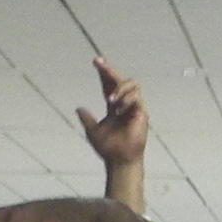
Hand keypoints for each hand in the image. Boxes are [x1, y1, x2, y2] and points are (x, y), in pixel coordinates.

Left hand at [77, 56, 148, 171]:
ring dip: (120, 88)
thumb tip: (79, 109)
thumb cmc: (108, 148)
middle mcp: (125, 104)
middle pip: (120, 79)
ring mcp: (135, 107)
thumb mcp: (93, 131)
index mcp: (114, 106)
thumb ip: (87, 119)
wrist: (119, 159)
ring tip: (109, 100)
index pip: (109, 84)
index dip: (104, 73)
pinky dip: (126, 100)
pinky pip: (136, 98)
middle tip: (99, 64)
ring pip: (132, 84)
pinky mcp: (142, 112)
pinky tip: (118, 110)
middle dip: (110, 70)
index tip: (96, 61)